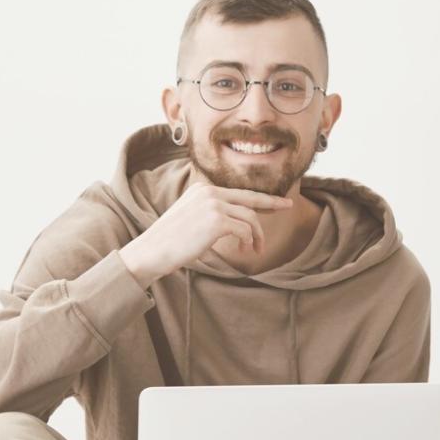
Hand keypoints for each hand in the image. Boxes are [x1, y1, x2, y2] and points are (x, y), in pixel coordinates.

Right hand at [119, 182, 292, 285]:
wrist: (152, 251)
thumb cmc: (170, 241)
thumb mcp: (190, 218)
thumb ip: (210, 213)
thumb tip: (235, 223)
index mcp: (203, 189)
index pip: (238, 193)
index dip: (260, 198)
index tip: (276, 202)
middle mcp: (209, 192)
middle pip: (250, 198)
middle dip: (271, 203)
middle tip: (287, 207)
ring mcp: (213, 204)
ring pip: (249, 217)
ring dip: (257, 235)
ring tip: (255, 249)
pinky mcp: (217, 221)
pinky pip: (244, 230)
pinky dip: (249, 241)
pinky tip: (245, 249)